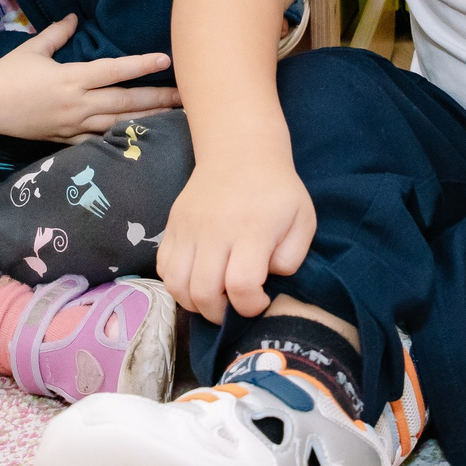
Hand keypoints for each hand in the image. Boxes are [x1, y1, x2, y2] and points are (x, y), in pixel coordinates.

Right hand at [0, 14, 177, 143]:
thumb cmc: (6, 74)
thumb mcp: (33, 49)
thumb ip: (58, 33)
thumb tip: (77, 16)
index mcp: (70, 78)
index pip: (113, 71)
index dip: (141, 65)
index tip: (165, 59)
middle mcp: (76, 104)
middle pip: (125, 103)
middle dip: (158, 99)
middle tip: (187, 96)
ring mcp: (72, 125)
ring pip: (118, 125)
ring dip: (147, 122)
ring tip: (175, 120)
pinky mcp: (65, 141)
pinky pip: (98, 143)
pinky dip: (121, 140)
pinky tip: (141, 141)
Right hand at [157, 154, 315, 322]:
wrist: (240, 151)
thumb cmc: (276, 190)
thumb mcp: (303, 219)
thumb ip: (293, 257)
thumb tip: (268, 278)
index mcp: (252, 230)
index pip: (241, 285)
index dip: (250, 306)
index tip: (261, 300)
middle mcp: (215, 231)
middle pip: (203, 292)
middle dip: (220, 313)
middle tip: (234, 307)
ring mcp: (188, 228)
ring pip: (176, 285)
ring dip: (194, 303)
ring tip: (213, 298)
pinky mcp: (172, 226)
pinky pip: (162, 268)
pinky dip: (176, 284)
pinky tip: (196, 279)